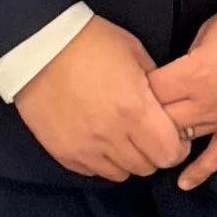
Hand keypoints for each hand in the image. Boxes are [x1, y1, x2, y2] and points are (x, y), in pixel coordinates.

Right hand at [15, 17, 191, 180]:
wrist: (40, 46)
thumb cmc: (89, 43)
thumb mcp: (134, 52)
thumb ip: (155, 85)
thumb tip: (166, 107)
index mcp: (134, 108)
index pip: (169, 153)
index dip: (176, 147)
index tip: (173, 138)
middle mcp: (111, 134)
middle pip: (147, 167)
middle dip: (153, 154)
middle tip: (148, 136)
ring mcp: (85, 147)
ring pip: (120, 174)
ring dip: (127, 159)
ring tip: (121, 136)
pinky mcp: (64, 153)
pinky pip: (92, 171)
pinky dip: (101, 160)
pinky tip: (98, 138)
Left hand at [150, 0, 216, 190]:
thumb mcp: (208, 29)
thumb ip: (188, 57)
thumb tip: (177, 73)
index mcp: (192, 75)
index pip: (150, 92)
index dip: (138, 88)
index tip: (133, 84)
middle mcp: (204, 104)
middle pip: (161, 120)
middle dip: (147, 116)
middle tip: (139, 112)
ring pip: (184, 138)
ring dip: (168, 137)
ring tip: (151, 139)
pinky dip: (201, 171)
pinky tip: (183, 183)